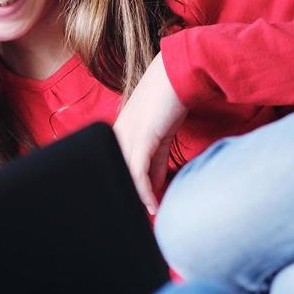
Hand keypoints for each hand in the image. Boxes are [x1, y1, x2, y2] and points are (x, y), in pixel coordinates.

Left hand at [112, 53, 187, 214]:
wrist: (179, 73)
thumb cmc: (170, 101)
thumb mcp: (160, 136)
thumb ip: (155, 161)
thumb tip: (155, 187)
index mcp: (117, 134)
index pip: (114, 168)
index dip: (123, 190)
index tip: (131, 210)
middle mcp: (117, 135)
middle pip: (114, 173)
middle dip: (125, 198)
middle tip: (133, 221)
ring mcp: (127, 136)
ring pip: (124, 176)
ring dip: (135, 200)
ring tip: (144, 219)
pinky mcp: (141, 137)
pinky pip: (138, 172)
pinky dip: (145, 192)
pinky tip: (152, 206)